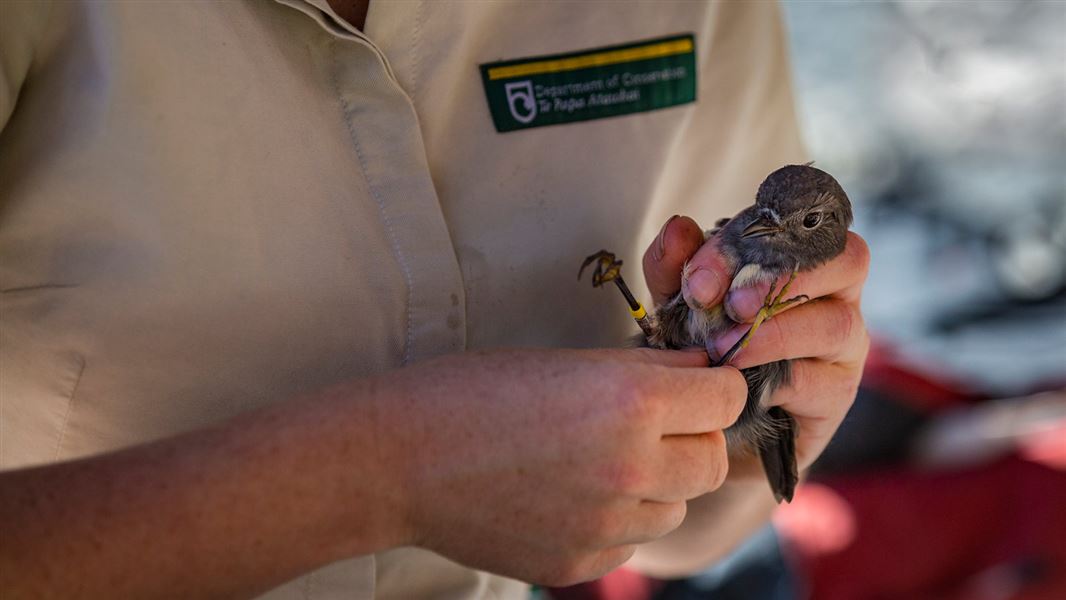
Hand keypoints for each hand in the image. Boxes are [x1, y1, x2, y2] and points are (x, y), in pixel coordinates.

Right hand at [372, 348, 745, 584]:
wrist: (399, 458)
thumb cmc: (474, 392)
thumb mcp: (567, 362)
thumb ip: (644, 370)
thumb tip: (701, 371)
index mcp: (631, 404)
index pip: (728, 397)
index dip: (714, 385)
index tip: (696, 385)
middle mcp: (630, 469)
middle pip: (713, 460)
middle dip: (692, 438)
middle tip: (650, 424)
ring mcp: (606, 525)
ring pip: (674, 507)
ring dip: (655, 485)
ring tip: (597, 461)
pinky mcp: (580, 562)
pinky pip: (629, 542)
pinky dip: (615, 520)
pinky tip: (568, 495)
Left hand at [642, 215, 869, 473]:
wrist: (706, 425)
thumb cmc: (702, 350)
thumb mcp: (679, 304)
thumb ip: (675, 267)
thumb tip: (677, 228)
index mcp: (801, 258)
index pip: (796, 227)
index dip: (750, 243)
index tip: (700, 278)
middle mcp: (834, 295)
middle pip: (849, 259)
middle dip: (782, 279)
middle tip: (730, 306)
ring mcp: (844, 346)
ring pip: (836, 324)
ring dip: (775, 334)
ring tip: (725, 350)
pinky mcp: (837, 394)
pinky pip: (821, 382)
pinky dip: (778, 382)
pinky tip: (741, 388)